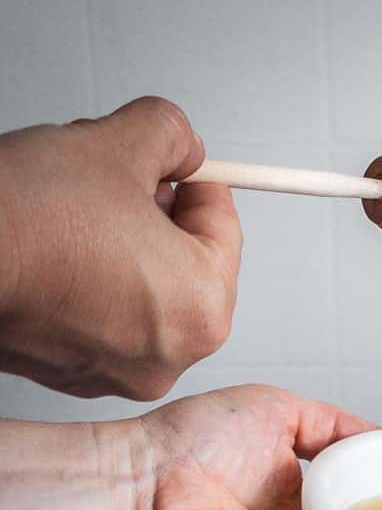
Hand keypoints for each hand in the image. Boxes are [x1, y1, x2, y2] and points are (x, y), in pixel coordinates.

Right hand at [0, 98, 239, 399]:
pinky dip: (94, 284)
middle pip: (188, 266)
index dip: (199, 180)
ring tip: (80, 214)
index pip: (224, 228)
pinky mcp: (77, 373)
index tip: (182, 164)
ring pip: (145, 293)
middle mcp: (170, 356)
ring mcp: (122, 372)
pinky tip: (60, 252)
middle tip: (123, 181)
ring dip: (126, 248)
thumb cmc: (30, 221)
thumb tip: (183, 146)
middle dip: (159, 216)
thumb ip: (172, 136)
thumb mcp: (118, 144)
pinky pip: (106, 318)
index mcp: (202, 308)